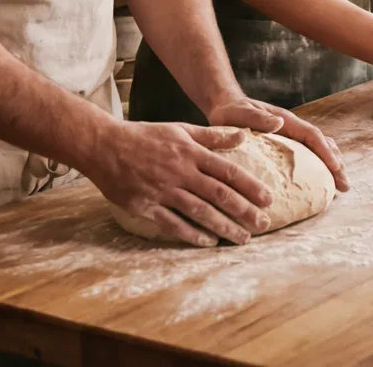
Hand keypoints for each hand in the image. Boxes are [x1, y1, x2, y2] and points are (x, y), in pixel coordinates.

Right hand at [79, 117, 275, 247]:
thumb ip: (212, 136)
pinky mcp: (146, 206)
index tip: (268, 199)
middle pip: (219, 195)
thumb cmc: (145, 135)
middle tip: (264, 225)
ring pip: (200, 212)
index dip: (250, 186)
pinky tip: (208, 242)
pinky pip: (173, 224)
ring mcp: (163, 190)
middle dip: (244, 211)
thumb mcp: (180, 129)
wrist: (104, 146)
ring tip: (242, 239)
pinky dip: (192, 234)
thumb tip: (243, 135)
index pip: (228, 171)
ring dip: (224, 227)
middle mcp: (181, 172)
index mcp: (191, 152)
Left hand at [208, 95, 347, 192]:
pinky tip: (321, 181)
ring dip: (332, 165)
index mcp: (286, 121)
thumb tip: (280, 122)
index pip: (312, 136)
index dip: (325, 152)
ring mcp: (291, 136)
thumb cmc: (232, 111)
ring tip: (341, 185)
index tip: (336, 168)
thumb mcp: (241, 113)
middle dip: (336, 163)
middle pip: (322, 144)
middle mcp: (293, 128)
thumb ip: (258, 118)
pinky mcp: (285, 145)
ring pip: (318, 149)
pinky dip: (319, 166)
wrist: (225, 106)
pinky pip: (307, 155)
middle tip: (346, 185)